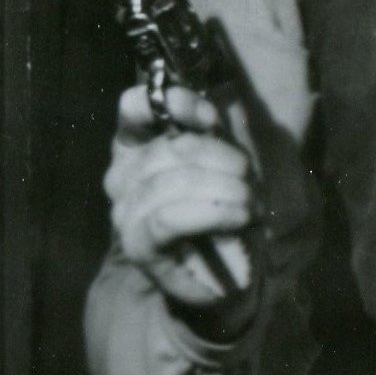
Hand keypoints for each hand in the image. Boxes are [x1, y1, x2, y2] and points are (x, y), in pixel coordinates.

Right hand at [105, 82, 257, 333]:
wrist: (224, 269)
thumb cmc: (225, 203)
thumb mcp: (226, 155)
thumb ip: (217, 128)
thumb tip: (219, 112)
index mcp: (137, 142)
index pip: (135, 107)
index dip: (176, 105)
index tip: (214, 119)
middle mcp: (123, 173)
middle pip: (171, 148)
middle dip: (223, 159)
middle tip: (252, 178)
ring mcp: (125, 210)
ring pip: (173, 182)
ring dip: (225, 189)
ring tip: (252, 202)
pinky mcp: (138, 244)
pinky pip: (169, 219)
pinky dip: (212, 213)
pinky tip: (240, 217)